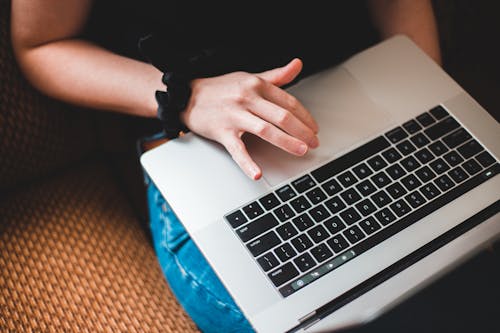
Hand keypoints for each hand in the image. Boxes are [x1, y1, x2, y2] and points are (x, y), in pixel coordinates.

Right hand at [180, 58, 318, 179]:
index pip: (288, 102)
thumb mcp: (249, 77)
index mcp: (256, 85)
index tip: (314, 128)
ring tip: (301, 151)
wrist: (187, 96)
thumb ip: (276, 76)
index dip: (305, 117)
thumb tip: (297, 65)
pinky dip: (247, 162)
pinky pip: (237, 148)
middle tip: (313, 142)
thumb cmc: (220, 89)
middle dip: (302, 131)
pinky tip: (257, 172)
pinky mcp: (222, 131)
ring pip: (266, 130)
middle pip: (282, 116)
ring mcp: (234, 115)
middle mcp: (247, 98)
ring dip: (287, 142)